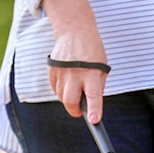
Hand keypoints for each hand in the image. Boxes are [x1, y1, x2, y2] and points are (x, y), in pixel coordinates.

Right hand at [42, 0, 107, 122]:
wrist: (75, 32)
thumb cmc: (92, 52)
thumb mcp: (102, 68)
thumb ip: (97, 86)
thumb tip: (90, 104)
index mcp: (91, 73)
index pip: (93, 95)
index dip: (93, 109)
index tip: (94, 120)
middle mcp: (75, 74)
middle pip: (70, 101)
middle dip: (74, 111)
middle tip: (80, 112)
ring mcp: (61, 72)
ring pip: (61, 96)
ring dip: (69, 99)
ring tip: (76, 91)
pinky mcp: (51, 70)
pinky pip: (55, 88)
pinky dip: (61, 91)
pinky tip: (68, 83)